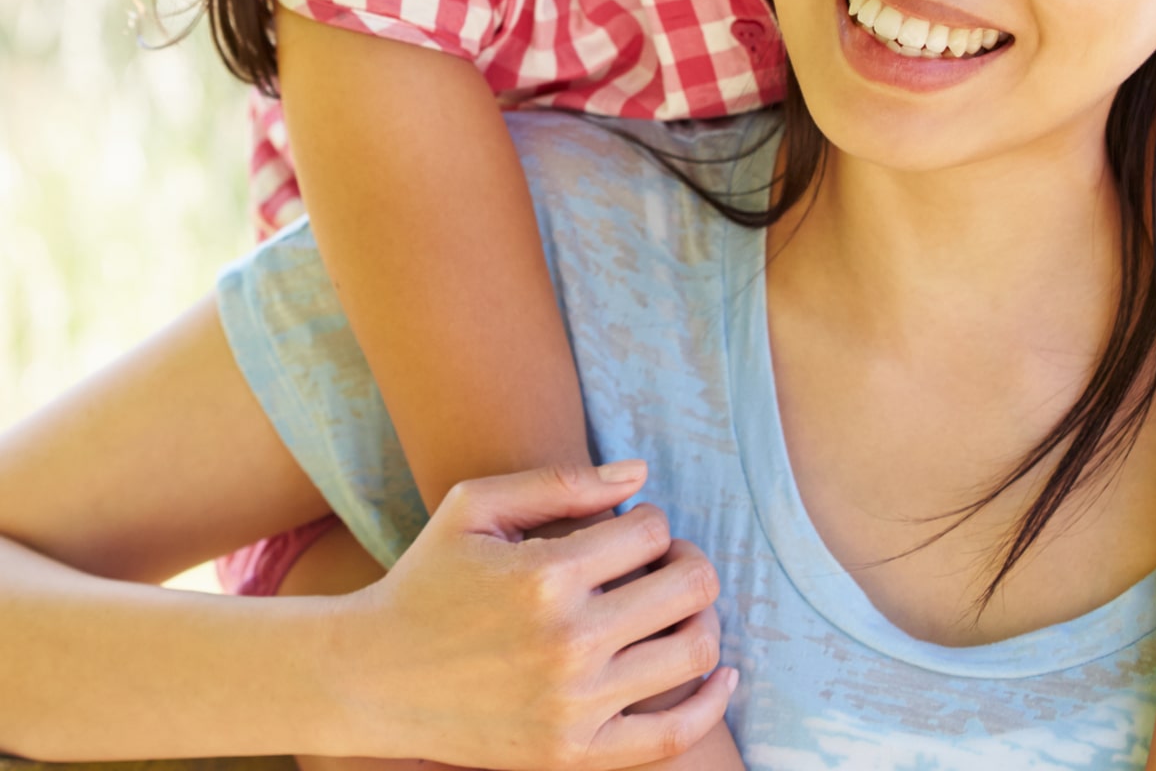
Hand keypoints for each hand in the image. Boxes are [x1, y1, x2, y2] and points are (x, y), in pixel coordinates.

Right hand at [327, 461, 736, 768]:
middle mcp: (568, 642)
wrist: (372, 680)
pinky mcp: (572, 754)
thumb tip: (641, 474)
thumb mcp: (477, 506)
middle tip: (662, 560)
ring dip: (700, 616)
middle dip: (686, 558)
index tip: (626, 527)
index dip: (648, 518)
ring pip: (694, 650)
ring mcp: (574, 706)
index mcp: (546, 575)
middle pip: (689, 584)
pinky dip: (711, 703)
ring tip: (672, 606)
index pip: (651, 529)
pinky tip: (722, 674)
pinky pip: (672, 736)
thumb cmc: (429, 578)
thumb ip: (563, 481)